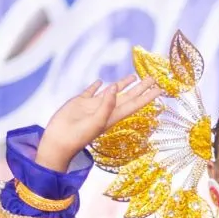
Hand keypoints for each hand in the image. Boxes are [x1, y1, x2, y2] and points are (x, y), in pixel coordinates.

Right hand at [36, 75, 161, 170]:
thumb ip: (107, 104)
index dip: (147, 96)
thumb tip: (116, 87)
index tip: (160, 88)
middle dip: (141, 88)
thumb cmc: (79, 136)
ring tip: (134, 76)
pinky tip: (100, 82)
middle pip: (128, 96)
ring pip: (111, 92)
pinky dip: (96, 86)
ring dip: (123, 84)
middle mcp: (106, 110)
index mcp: (113, 116)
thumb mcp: (97, 121)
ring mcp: (93, 106)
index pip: (135, 104)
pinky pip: (91, 91)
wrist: (59, 141)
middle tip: (153, 78)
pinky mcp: (80, 102)